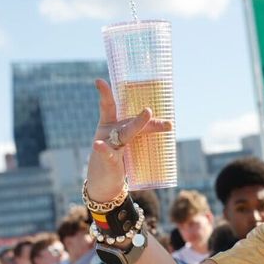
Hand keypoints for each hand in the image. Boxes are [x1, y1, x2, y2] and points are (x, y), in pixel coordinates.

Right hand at [87, 79, 172, 202]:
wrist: (103, 183)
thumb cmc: (117, 159)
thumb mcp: (127, 143)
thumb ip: (141, 130)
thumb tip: (166, 121)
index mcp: (112, 126)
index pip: (109, 106)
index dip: (104, 93)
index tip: (97, 80)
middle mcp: (108, 133)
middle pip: (129, 121)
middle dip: (143, 116)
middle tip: (151, 109)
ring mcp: (108, 146)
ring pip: (125, 134)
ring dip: (137, 124)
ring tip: (147, 113)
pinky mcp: (108, 161)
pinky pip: (107, 154)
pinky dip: (104, 150)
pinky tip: (98, 146)